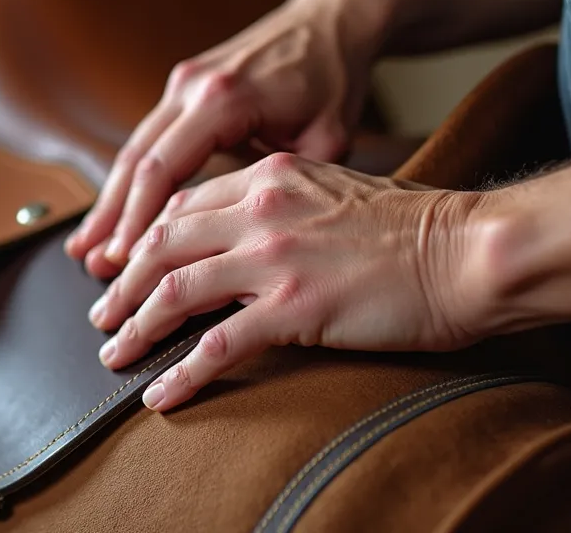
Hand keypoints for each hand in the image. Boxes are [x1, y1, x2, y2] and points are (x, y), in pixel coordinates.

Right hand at [64, 0, 393, 277]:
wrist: (330, 21)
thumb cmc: (334, 79)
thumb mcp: (328, 138)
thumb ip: (288, 188)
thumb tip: (259, 242)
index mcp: (225, 98)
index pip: (164, 168)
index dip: (140, 220)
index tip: (124, 262)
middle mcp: (193, 86)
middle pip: (136, 160)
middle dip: (111, 217)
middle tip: (92, 266)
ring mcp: (184, 83)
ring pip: (135, 149)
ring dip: (111, 201)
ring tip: (86, 249)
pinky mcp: (185, 88)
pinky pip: (150, 138)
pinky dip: (131, 179)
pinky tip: (116, 213)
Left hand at [86, 153, 482, 411]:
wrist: (467, 251)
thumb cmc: (414, 228)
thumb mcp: (336, 192)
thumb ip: (286, 204)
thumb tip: (248, 236)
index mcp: (270, 176)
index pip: (183, 206)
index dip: (144, 239)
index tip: (126, 266)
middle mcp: (260, 208)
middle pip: (162, 244)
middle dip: (123, 283)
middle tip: (103, 313)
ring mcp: (273, 257)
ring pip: (173, 292)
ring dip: (134, 326)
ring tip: (115, 352)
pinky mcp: (293, 307)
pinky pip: (215, 345)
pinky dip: (180, 373)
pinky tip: (162, 393)